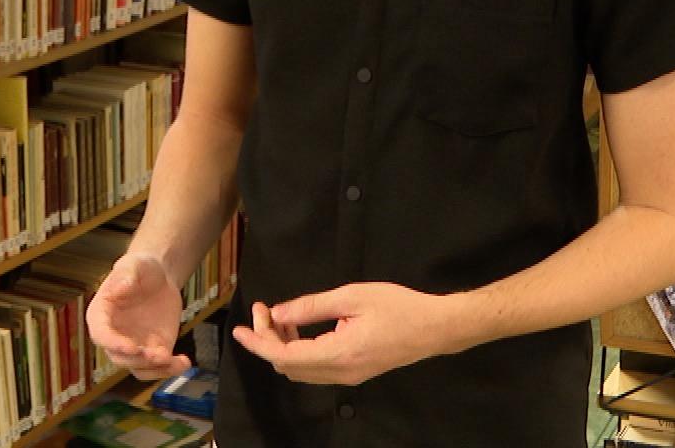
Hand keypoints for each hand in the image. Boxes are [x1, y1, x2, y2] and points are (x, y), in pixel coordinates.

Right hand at [86, 252, 189, 379]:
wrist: (159, 278)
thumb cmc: (140, 268)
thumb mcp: (133, 264)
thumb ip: (125, 274)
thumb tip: (119, 288)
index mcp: (100, 316)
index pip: (101, 335)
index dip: (114, 344)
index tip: (131, 347)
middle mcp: (114, 336)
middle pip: (120, 358)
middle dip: (138, 360)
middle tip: (158, 355)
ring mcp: (133, 346)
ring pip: (139, 369)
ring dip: (155, 370)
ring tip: (172, 360)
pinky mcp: (153, 350)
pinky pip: (159, 367)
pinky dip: (171, 369)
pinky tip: (184, 363)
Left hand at [230, 282, 458, 385]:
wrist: (434, 327)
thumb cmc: (397, 307)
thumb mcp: (352, 297)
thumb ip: (311, 306)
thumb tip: (278, 312)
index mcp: (338, 354)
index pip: (284, 355)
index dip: (258, 342)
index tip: (239, 329)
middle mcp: (339, 373)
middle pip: (288, 365)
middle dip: (268, 339)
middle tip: (264, 309)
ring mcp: (347, 377)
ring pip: (300, 369)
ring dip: (282, 345)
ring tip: (279, 315)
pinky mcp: (354, 373)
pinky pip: (315, 368)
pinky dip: (298, 350)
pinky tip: (298, 326)